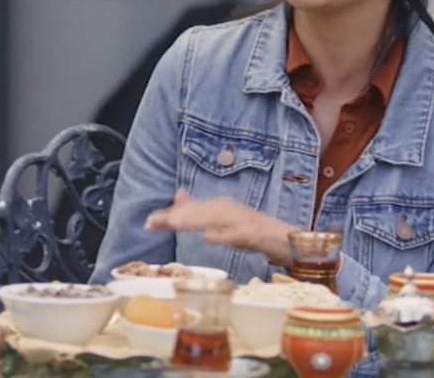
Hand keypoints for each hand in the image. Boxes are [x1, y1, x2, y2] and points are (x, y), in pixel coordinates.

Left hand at [144, 190, 299, 265]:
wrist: (286, 239)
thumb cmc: (251, 230)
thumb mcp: (221, 218)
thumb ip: (200, 209)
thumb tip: (177, 195)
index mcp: (218, 206)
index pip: (188, 209)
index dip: (167, 215)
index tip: (147, 223)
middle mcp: (227, 209)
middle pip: (197, 212)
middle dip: (174, 217)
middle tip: (153, 223)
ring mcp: (241, 220)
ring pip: (214, 219)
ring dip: (193, 221)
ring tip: (174, 225)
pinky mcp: (254, 233)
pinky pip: (236, 234)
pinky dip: (223, 235)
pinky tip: (209, 238)